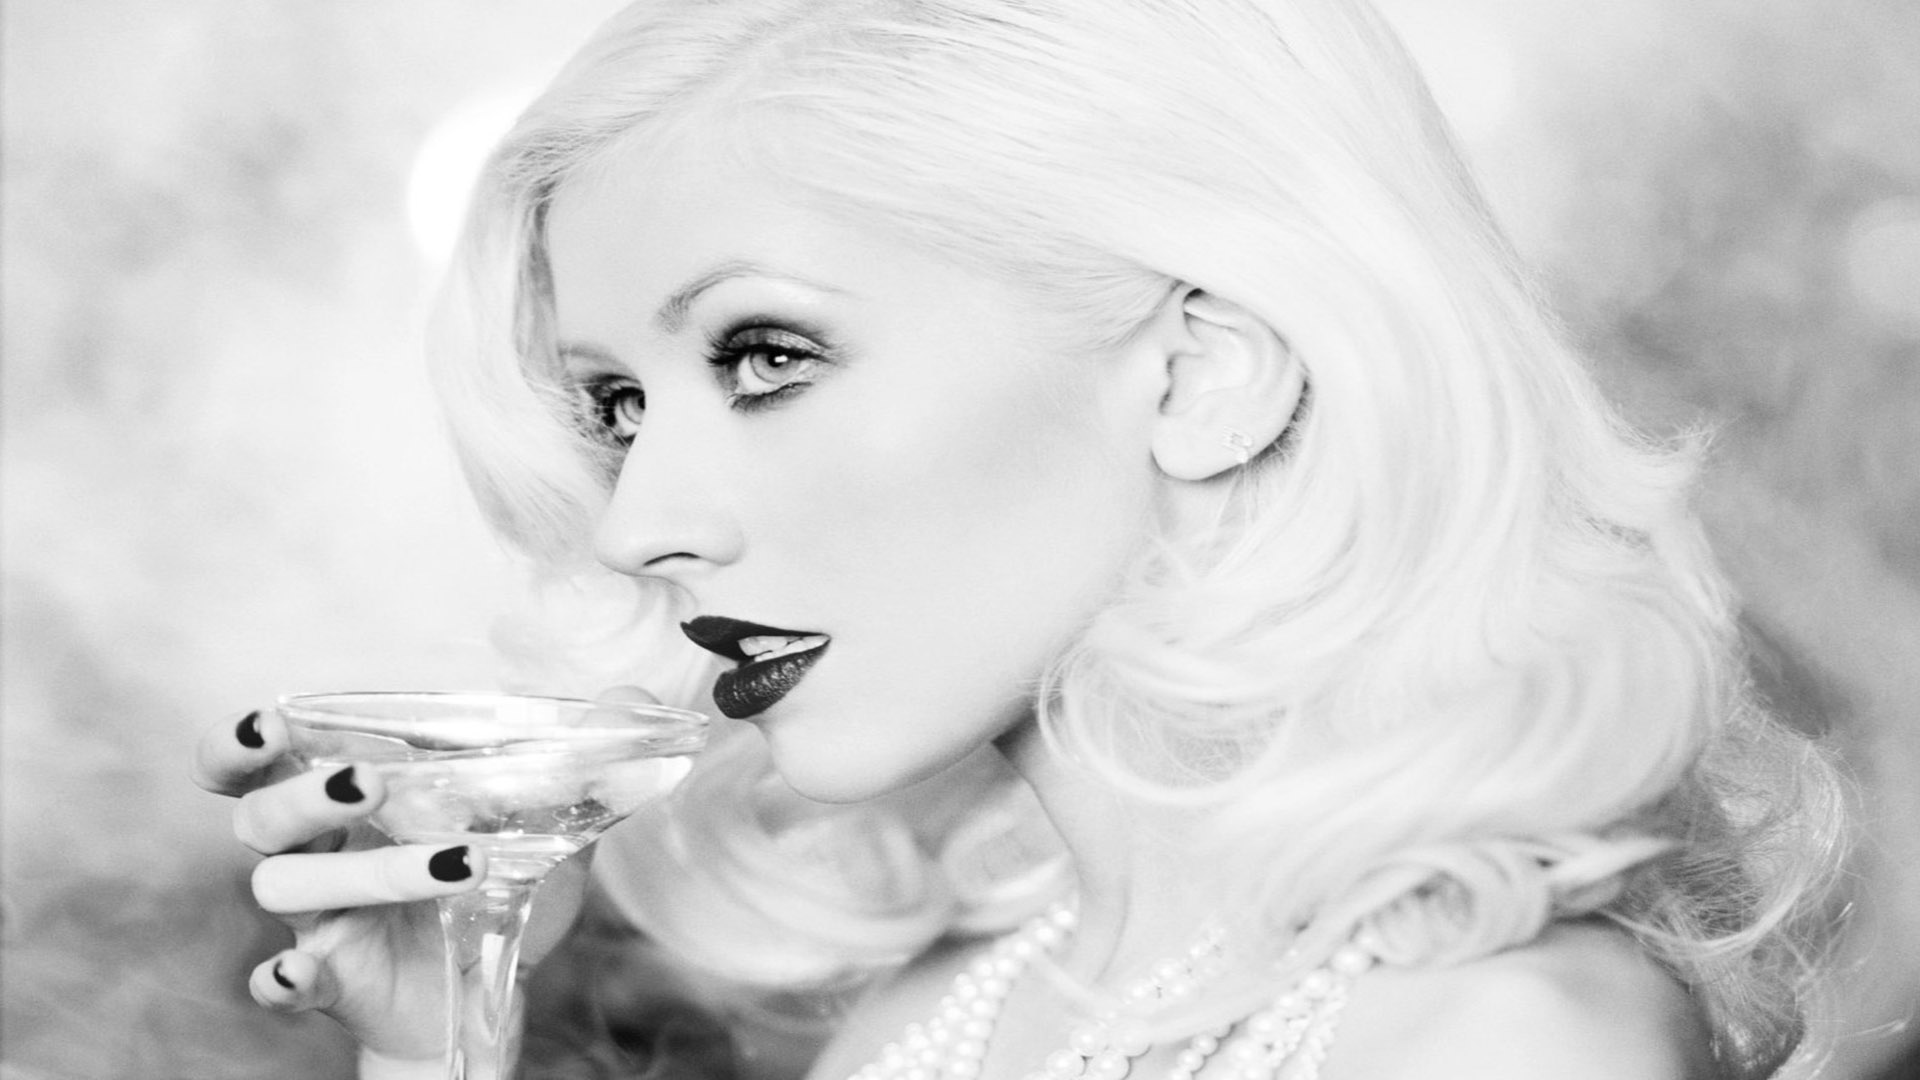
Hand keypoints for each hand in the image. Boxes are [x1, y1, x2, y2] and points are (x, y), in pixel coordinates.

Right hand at [188, 687, 660, 1061]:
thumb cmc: (494, 892)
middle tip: (372, 782)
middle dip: (306, 792)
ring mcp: (319, 920)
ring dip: (365, 870)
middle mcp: (317, 853)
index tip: (267, 723)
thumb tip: (628, 694)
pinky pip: (282, 981)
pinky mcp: (330, 980)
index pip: (262, 763)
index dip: (241, 744)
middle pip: (263, 817)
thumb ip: (580, 763)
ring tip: (457, 861)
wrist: (489, 987)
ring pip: (288, 886)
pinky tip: (304, 971)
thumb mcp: (544, 828)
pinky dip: (285, 978)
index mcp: (349, 804)